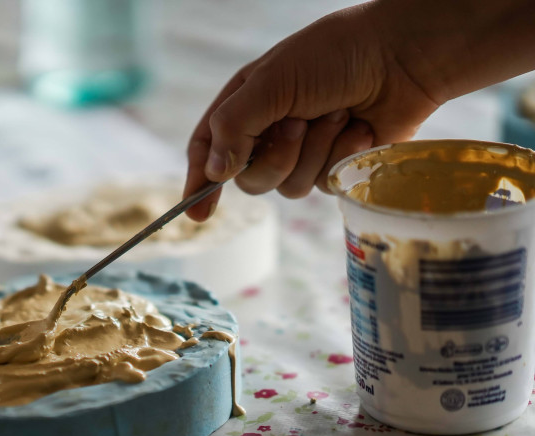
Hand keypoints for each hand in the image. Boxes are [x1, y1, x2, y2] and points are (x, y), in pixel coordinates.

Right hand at [183, 1, 442, 219]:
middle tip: (299, 123)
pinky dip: (342, 156)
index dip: (198, 182)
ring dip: (315, 152)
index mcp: (245, 104)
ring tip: (337, 115)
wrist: (404, 55)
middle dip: (276, 156)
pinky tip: (361, 128)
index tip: (196, 213)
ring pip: (287, 187)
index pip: (207, 149)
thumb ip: (234, 126)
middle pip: (249, 179)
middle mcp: (269, 130)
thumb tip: (215, 172)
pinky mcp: (335, 166)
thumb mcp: (272, 81)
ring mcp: (303, 151)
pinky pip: (323, 184)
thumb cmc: (336, 55)